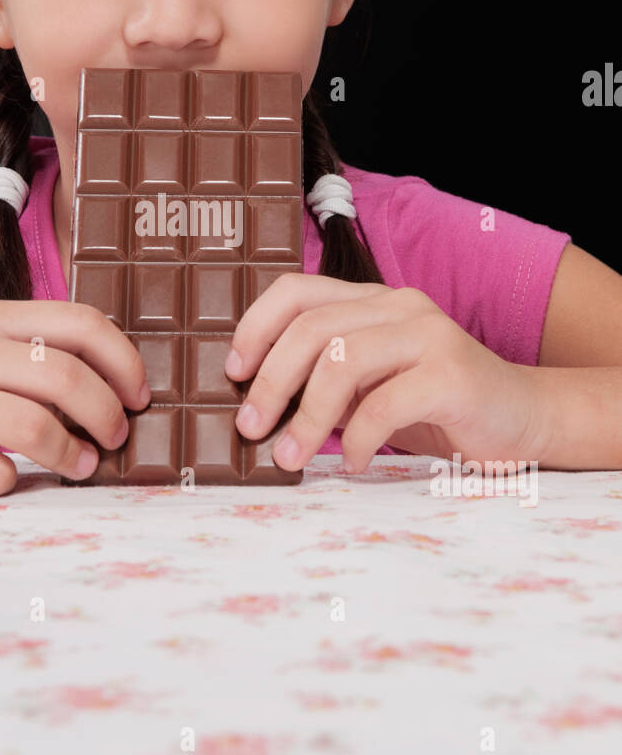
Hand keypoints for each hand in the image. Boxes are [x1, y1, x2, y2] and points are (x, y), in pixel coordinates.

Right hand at [0, 298, 148, 494]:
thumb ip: (37, 351)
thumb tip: (120, 385)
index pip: (80, 322)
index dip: (124, 361)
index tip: (139, 395)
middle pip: (66, 378)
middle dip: (107, 415)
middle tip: (116, 436)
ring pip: (37, 428)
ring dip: (74, 455)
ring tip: (82, 465)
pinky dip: (14, 482)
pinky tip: (8, 477)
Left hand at [225, 275, 541, 472]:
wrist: (522, 420)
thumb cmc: (434, 408)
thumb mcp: (369, 388)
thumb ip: (325, 382)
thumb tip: (254, 407)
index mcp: (371, 302)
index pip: (296, 291)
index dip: (255, 328)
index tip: (233, 374)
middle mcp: (398, 306)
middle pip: (311, 327)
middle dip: (270, 381)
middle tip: (249, 428)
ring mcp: (428, 335)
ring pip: (341, 360)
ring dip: (306, 417)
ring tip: (291, 456)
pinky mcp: (452, 373)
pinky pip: (384, 403)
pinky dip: (358, 440)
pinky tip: (354, 463)